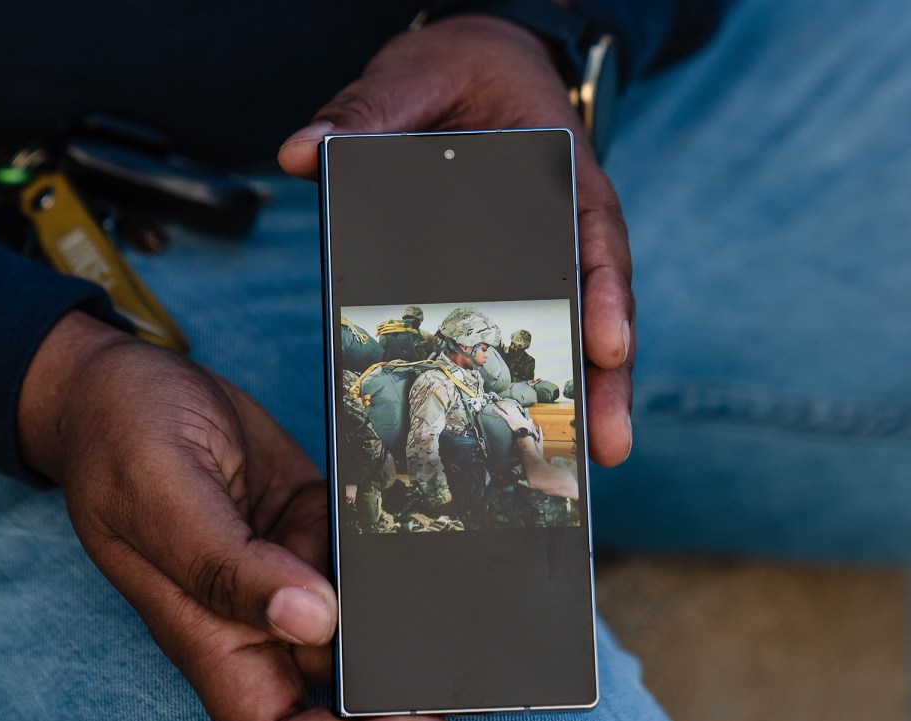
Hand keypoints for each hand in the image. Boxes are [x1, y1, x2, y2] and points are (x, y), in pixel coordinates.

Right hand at [18, 312, 450, 720]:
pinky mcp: (312, 526)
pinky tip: (435, 533)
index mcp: (208, 634)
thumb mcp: (159, 493)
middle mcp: (255, 617)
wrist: (125, 380)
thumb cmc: (119, 437)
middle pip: (337, 690)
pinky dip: (401, 556)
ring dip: (410, 621)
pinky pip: (368, 560)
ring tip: (470, 597)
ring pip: (364, 626)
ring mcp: (289, 571)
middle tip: (472, 660)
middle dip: (401, 689)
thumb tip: (312, 622)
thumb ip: (226, 565)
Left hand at [278, 14, 634, 464]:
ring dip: (590, 394)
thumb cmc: (456, 70)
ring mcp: (551, 252)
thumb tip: (300, 151)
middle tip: (609, 444)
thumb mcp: (415, 75)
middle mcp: (569, 219)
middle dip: (610, 375)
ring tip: (591, 462)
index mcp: (561, 169)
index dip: (606, 291)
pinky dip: (539, 379)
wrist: (475, 68)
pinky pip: (537, 327)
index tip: (608, 344)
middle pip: (602, 300)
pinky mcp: (523, 275)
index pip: (595, 231)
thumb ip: (366, 110)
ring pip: (580, 325)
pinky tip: (529, 430)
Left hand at [493, 398, 534, 431]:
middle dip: (504, 403)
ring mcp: (511, 415)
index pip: (514, 407)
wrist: (524, 430)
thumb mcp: (528, 423)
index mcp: (519, 414)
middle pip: (509, 406)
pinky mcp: (508, 419)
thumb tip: (530, 420)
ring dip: (501, 405)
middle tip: (500, 401)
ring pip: (505, 408)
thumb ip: (529, 421)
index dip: (510, 404)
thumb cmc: (526, 427)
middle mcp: (515, 413)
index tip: (507, 402)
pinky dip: (498, 411)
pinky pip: (502, 414)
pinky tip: (495, 409)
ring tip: (497, 403)